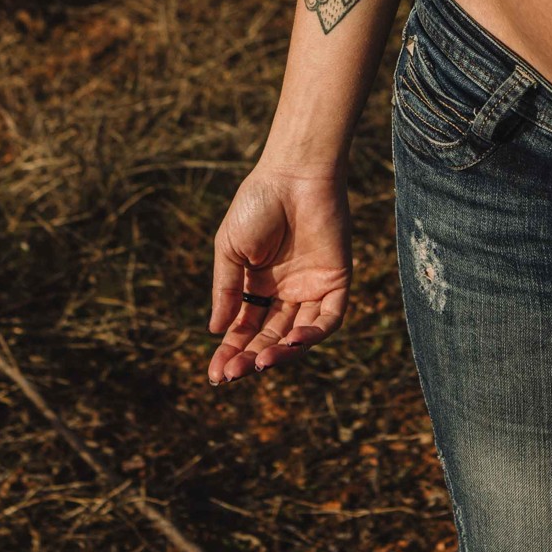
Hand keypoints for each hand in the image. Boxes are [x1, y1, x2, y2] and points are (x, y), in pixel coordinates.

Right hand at [206, 160, 350, 384]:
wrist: (293, 175)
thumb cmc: (257, 205)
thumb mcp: (230, 251)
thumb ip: (226, 291)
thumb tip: (215, 331)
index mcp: (257, 284)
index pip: (244, 328)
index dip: (230, 351)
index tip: (215, 376)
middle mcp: (285, 292)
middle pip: (268, 336)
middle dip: (249, 357)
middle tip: (232, 375)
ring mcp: (311, 289)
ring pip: (297, 335)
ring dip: (280, 353)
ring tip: (259, 363)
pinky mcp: (336, 282)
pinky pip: (328, 319)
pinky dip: (312, 334)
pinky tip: (291, 341)